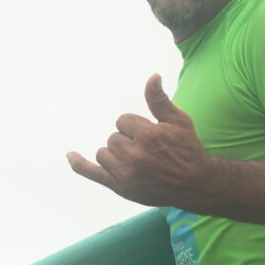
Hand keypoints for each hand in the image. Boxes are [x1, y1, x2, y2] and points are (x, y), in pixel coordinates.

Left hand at [67, 74, 211, 207]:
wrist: (195, 184)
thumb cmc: (188, 150)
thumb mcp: (179, 121)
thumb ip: (159, 101)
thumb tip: (152, 77)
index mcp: (147, 135)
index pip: (123, 121)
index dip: (136, 127)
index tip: (151, 137)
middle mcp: (134, 155)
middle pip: (113, 138)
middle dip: (127, 141)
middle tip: (148, 152)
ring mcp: (125, 173)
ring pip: (104, 153)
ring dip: (115, 154)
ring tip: (136, 161)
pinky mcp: (120, 187)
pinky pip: (91, 172)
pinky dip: (78, 164)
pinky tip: (69, 155)